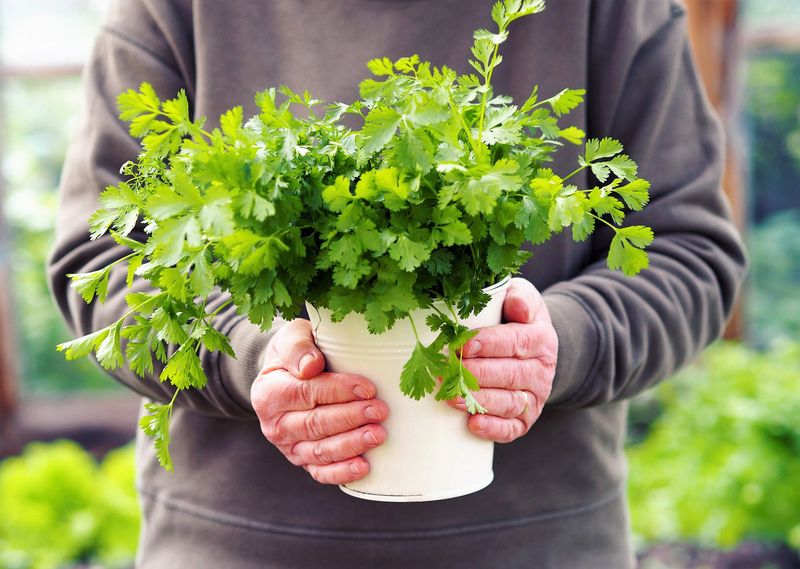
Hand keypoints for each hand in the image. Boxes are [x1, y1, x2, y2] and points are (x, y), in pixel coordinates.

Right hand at [250, 319, 388, 484]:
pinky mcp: (303, 460)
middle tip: (380, 411)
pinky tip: (364, 467)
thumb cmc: (296, 353)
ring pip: (320, 451)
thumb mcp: (292, 338)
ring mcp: (288, 446)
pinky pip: (321, 472)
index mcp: (269, 393)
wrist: (287, 375)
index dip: (338, 391)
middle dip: (351, 419)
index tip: (368, 388)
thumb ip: (297, 348)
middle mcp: (274, 424)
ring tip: (378, 435)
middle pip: (315, 424)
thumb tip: (310, 366)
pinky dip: (342, 472)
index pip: (306, 393)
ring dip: (351, 445)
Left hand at [448, 278, 557, 442]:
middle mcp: (542, 370)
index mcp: (540, 338)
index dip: (489, 344)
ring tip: (450, 397)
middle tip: (448, 371)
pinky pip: (513, 428)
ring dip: (479, 401)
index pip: (515, 342)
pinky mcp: (526, 418)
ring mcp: (535, 397)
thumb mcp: (523, 299)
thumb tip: (516, 304)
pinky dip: (493, 428)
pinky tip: (473, 424)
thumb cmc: (517, 319)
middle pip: (510, 375)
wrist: (535, 348)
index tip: (462, 345)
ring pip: (509, 402)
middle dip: (477, 374)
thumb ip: (520, 296)